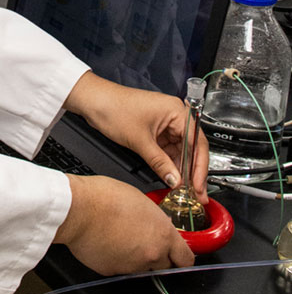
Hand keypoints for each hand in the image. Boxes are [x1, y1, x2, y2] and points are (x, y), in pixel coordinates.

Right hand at [54, 174, 194, 274]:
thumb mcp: (141, 200)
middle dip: (159, 255)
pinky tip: (109, 243)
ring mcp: (132, 266)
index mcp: (163, 235)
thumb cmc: (104, 198)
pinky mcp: (113, 272)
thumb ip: (155, 220)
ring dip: (138, 257)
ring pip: (143, 267)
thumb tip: (157, 227)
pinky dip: (119, 259)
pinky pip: (122, 269)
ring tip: (122, 237)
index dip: (182, 256)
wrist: (78, 209)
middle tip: (145, 240)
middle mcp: (151, 254)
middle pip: (166, 265)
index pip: (186, 259)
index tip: (179, 254)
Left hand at [65, 71, 208, 202]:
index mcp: (176, 111)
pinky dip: (170, 163)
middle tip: (196, 192)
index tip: (199, 185)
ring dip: (181, 169)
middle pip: (191, 147)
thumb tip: (175, 180)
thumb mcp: (140, 140)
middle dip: (192, 171)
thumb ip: (160, 163)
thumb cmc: (114, 108)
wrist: (94, 101)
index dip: (199, 167)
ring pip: (180, 150)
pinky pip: (168, 149)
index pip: (197, 142)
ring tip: (184, 188)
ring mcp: (164, 123)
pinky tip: (172, 177)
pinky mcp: (155, 130)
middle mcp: (174, 115)